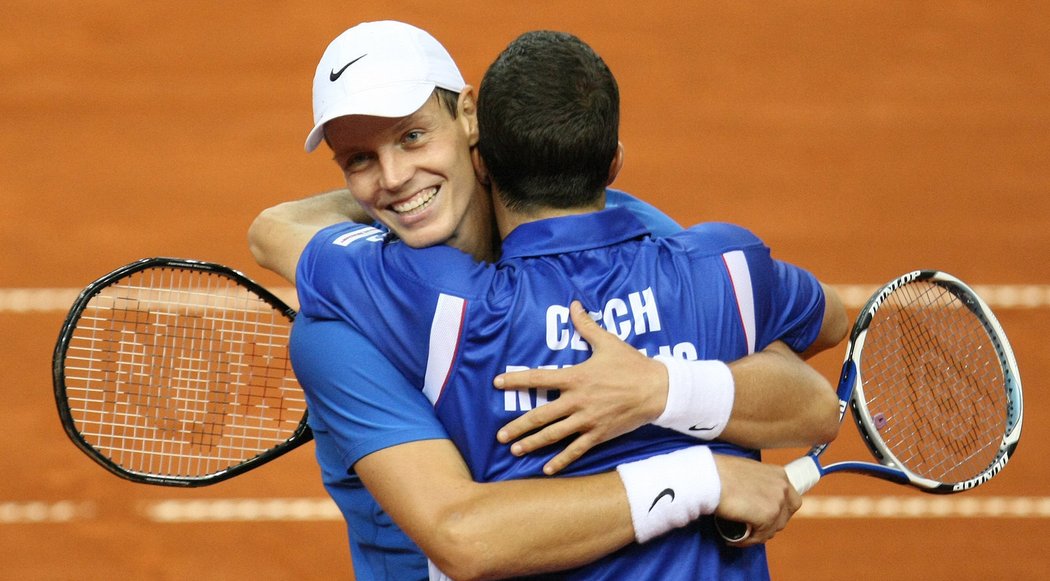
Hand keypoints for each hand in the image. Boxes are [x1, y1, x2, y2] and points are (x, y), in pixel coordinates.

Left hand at [493, 300, 667, 474]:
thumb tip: (574, 305)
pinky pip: (576, 450)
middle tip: (500, 435)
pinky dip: (561, 461)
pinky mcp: (599, 434)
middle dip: (518, 426)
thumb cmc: (631, 364)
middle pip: (541, 415)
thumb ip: (586, 325)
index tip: (497, 383)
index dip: (516, 380)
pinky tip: (547, 469)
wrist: (658, 390)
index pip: (538, 378)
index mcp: (575, 377)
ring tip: (515, 450)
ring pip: (554, 435)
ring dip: (533, 443)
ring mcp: (587, 420)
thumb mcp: (607, 342)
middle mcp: (577, 401)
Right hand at [712, 454, 800, 546]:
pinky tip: (735, 539)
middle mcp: (782, 487)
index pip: (791, 500)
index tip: (765, 516)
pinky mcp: (768, 516)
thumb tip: (756, 500)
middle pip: (785, 516)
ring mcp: (777, 502)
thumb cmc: (719, 472)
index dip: (779, 511)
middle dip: (770, 524)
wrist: (709, 476)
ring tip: (741, 534)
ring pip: (774, 529)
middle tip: (752, 527)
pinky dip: (748, 541)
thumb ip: (758, 484)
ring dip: (758, 534)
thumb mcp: (747, 472)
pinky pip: (761, 536)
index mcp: (779, 474)